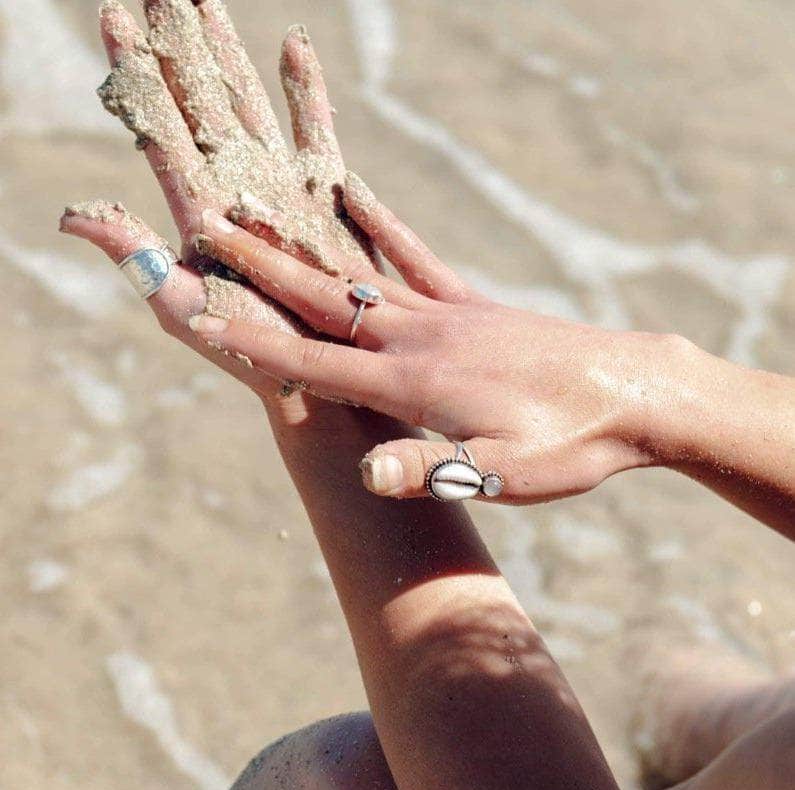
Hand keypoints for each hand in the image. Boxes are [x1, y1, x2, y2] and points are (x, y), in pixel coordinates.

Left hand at [63, 0, 376, 414]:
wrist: (310, 371)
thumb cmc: (247, 349)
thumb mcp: (183, 305)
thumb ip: (136, 256)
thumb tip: (71, 216)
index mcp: (196, 211)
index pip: (158, 128)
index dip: (137, 74)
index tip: (113, 17)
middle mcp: (234, 190)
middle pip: (201, 103)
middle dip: (178, 47)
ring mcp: (279, 188)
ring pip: (250, 106)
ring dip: (229, 55)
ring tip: (206, 2)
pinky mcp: (322, 197)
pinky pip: (315, 133)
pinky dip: (305, 91)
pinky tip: (293, 44)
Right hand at [187, 174, 694, 503]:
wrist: (635, 393)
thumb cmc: (570, 443)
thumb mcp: (505, 473)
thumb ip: (433, 468)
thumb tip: (366, 475)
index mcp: (414, 384)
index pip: (315, 364)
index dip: (255, 343)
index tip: (203, 314)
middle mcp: (420, 337)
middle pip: (324, 300)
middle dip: (260, 268)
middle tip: (207, 229)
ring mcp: (447, 312)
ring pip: (358, 273)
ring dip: (302, 244)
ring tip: (258, 210)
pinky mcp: (473, 304)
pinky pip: (416, 256)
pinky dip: (382, 225)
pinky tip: (357, 193)